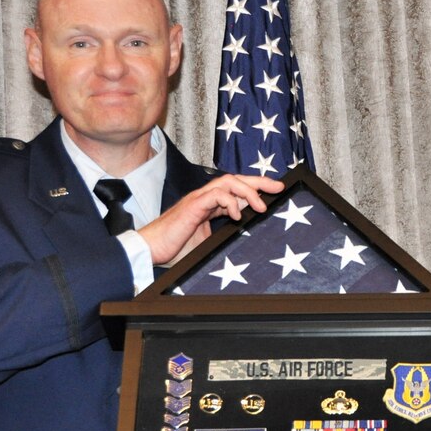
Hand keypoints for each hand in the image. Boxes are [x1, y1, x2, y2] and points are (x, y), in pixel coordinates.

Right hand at [138, 174, 284, 264]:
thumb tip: (246, 240)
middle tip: (278, 187)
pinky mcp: (192, 205)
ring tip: (261, 206)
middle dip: (259, 182)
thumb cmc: (175, 248)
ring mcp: (198, 199)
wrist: (152, 250)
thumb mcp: (208, 242)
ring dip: (248, 192)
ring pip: (228, 182)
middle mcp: (204, 198)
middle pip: (235, 179)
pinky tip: (237, 215)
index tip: (274, 192)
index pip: (236, 189)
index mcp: (209, 205)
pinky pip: (216, 195)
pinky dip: (230, 202)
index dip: (255, 188)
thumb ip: (224, 235)